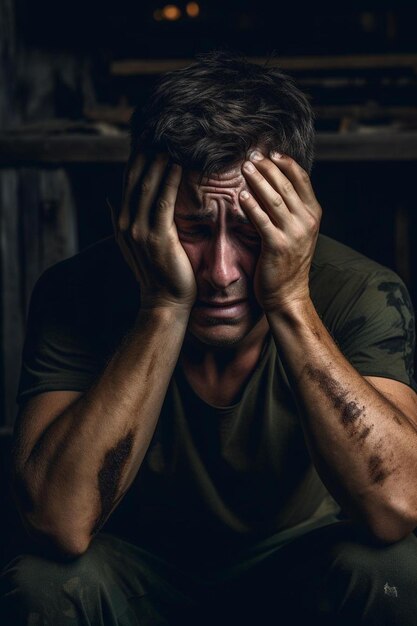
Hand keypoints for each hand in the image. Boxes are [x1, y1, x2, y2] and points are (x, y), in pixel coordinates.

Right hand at [109, 153, 196, 310]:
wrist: (165, 301)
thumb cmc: (156, 273)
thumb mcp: (132, 245)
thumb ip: (120, 221)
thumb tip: (109, 200)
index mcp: (121, 223)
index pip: (127, 183)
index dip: (135, 159)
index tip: (146, 138)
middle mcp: (126, 223)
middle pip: (134, 180)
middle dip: (145, 154)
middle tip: (158, 131)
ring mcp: (140, 230)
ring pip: (148, 187)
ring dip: (158, 162)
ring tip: (169, 141)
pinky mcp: (158, 237)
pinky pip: (164, 202)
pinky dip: (169, 182)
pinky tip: (178, 165)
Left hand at [239, 151, 321, 312]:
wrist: (288, 294)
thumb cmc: (288, 262)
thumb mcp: (298, 231)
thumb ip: (292, 208)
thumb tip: (275, 182)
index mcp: (313, 214)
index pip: (302, 179)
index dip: (285, 162)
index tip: (270, 152)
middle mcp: (306, 221)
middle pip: (286, 184)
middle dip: (268, 166)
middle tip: (251, 155)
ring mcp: (293, 233)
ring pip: (274, 198)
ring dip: (258, 179)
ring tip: (244, 167)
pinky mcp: (277, 246)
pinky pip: (262, 220)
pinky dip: (251, 205)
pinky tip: (241, 195)